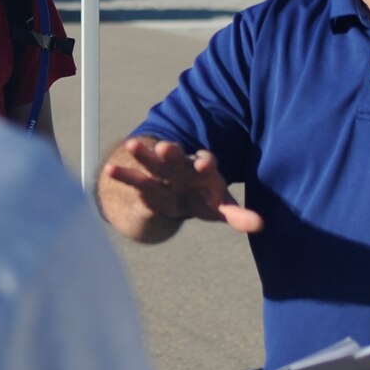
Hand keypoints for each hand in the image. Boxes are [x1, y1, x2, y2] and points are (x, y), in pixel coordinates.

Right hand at [97, 138, 263, 242]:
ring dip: (144, 154)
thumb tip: (260, 224)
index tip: (205, 164)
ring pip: (154, 162)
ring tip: (132, 144)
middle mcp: (183, 166)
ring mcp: (163, 172)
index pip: (206, 163)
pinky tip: (109, 169)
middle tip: (166, 146)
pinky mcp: (147, 183)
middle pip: (179, 157)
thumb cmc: (204, 198)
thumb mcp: (220, 207)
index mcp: (205, 170)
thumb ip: (238, 215)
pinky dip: (122, 174)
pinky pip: (134, 177)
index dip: (205, 164)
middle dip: (173, 152)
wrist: (179, 196)